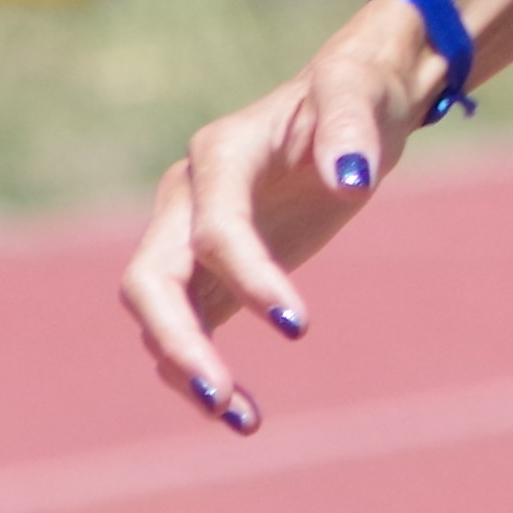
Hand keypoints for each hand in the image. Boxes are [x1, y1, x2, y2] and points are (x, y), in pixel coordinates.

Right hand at [116, 1, 435, 432]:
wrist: (355, 99)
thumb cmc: (359, 92)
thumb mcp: (361, 96)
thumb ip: (350, 133)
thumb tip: (350, 183)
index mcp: (220, 155)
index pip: (214, 230)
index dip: (249, 279)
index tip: (300, 326)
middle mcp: (188, 199)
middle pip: (150, 280)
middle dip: (177, 340)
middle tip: (220, 395)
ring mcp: (190, 237)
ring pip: (160, 315)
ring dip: (187, 369)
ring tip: (242, 420)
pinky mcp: (210, 273)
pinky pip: (190, 330)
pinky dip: (203, 371)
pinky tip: (245, 416)